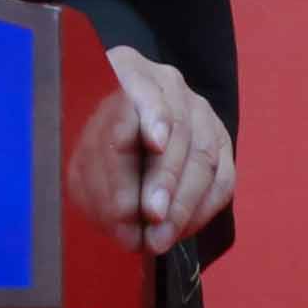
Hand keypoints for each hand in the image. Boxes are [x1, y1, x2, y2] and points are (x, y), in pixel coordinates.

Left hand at [72, 47, 234, 255]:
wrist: (117, 154)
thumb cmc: (97, 153)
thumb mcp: (85, 160)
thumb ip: (102, 179)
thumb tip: (126, 216)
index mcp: (127, 72)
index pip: (143, 86)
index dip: (153, 114)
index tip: (154, 143)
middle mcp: (168, 84)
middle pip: (179, 126)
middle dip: (166, 177)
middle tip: (152, 215)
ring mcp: (200, 111)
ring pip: (204, 153)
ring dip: (183, 201)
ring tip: (161, 236)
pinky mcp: (221, 142)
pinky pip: (223, 178)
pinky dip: (202, 209)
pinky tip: (180, 230)